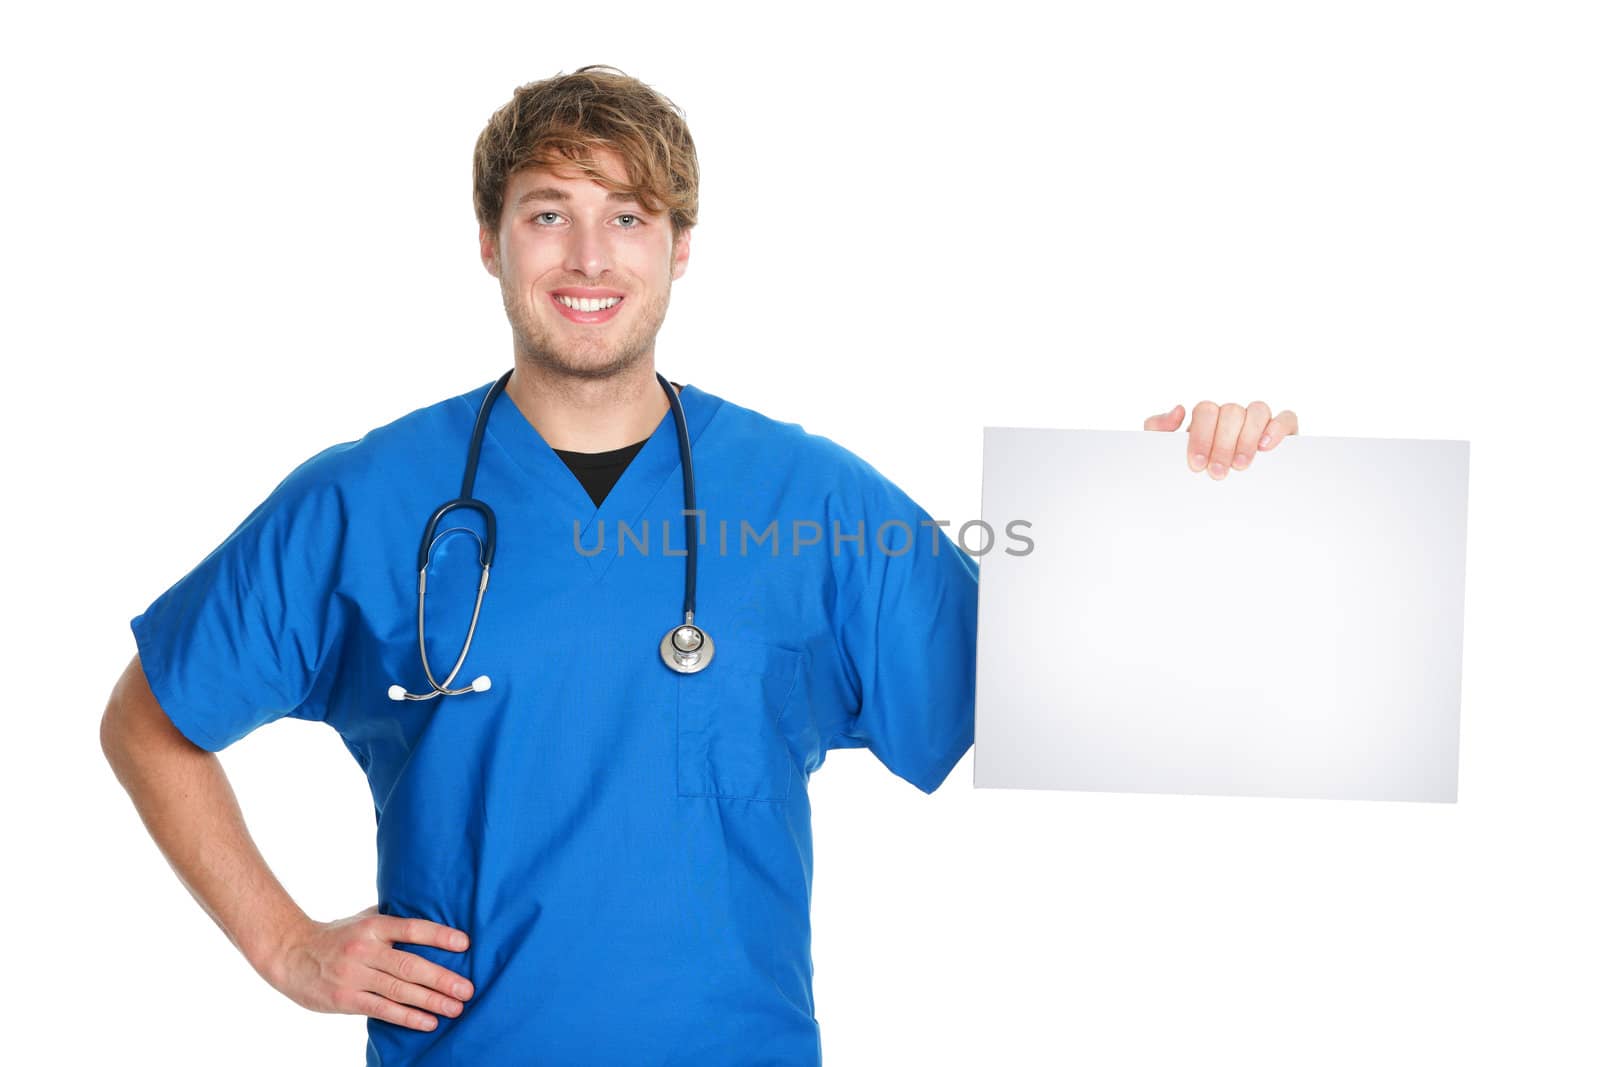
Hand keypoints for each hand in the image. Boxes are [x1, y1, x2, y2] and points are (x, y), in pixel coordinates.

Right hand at [262, 905, 474, 1031]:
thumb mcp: (362, 919)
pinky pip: (382, 1009)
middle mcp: (365, 949)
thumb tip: (429, 908)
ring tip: (456, 1008)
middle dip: (442, 979)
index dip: (439, 936)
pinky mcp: (346, 999)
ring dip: (431, 1001)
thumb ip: (392, 918)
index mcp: (374, 926)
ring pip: (399, 990)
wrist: (290, 954)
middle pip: (410, 965)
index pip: (411, 928)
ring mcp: (355, 976)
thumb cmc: (335, 935)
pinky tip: (428, 1022)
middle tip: (468, 989)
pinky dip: (407, 1017)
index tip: (465, 943)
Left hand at [1143, 401, 1298, 479]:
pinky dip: (1277, 428)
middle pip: (1230, 411)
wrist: (1213, 513)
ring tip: (1240, 466)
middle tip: (1217, 473)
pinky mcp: (1283, 432)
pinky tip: (1266, 447)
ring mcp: (1258, 422)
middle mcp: (1232, 417)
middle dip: (1223, 444)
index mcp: (1207, 419)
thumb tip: (1178, 409)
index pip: (1205, 411)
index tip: (1196, 465)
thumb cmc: (1190, 478)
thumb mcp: (1167, 456)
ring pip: (1257, 410)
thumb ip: (1158, 429)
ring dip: (1247, 438)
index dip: (1201, 436)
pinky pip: (1286, 418)